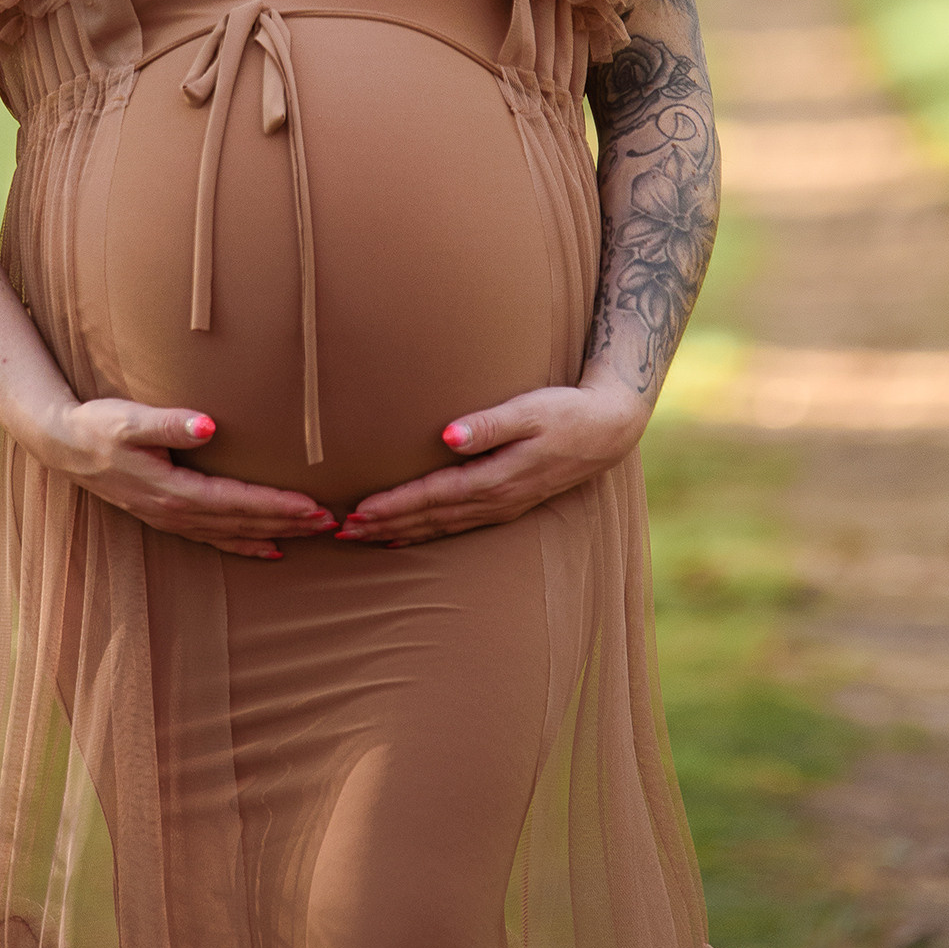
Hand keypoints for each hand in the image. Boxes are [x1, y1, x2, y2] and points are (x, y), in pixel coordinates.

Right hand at [36, 395, 336, 560]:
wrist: (63, 444)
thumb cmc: (98, 424)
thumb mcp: (129, 420)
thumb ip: (169, 422)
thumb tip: (209, 425)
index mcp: (172, 490)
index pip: (237, 502)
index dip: (276, 505)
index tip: (313, 505)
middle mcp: (176, 512)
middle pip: (243, 524)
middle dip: (288, 524)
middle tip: (333, 523)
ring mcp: (171, 519)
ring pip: (234, 534)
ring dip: (275, 534)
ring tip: (315, 534)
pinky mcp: (168, 516)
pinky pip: (216, 538)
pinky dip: (246, 546)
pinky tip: (270, 550)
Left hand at [332, 381, 644, 546]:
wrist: (608, 430)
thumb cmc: (565, 412)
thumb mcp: (530, 411)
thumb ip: (489, 425)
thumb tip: (447, 437)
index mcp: (495, 479)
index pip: (432, 496)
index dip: (393, 505)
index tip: (357, 511)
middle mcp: (495, 501)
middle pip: (429, 518)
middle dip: (384, 526)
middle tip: (340, 532)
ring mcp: (502, 507)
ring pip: (440, 527)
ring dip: (400, 532)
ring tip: (362, 537)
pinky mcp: (506, 504)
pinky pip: (456, 526)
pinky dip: (427, 533)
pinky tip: (406, 536)